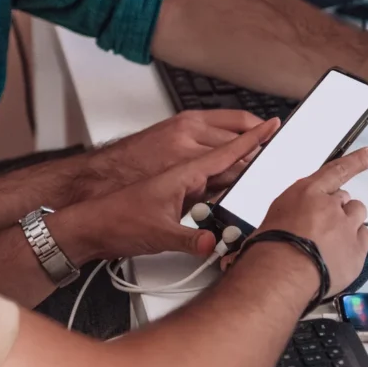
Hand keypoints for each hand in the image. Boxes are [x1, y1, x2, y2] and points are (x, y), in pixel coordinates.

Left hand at [53, 118, 279, 263]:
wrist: (90, 225)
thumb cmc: (116, 221)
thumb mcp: (157, 235)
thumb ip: (189, 240)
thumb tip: (213, 242)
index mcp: (183, 171)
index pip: (226, 151)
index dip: (253, 138)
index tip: (273, 124)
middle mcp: (183, 171)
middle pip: (228, 158)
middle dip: (252, 155)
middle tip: (277, 152)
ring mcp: (179, 180)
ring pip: (218, 170)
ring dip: (236, 170)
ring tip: (255, 171)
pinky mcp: (174, 192)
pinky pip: (206, 182)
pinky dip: (220, 184)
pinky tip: (225, 195)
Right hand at [252, 147, 367, 297]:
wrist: (281, 274)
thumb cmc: (269, 248)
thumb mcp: (275, 218)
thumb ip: (296, 211)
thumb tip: (300, 221)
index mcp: (307, 192)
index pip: (337, 170)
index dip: (357, 161)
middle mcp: (330, 205)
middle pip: (345, 200)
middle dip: (337, 211)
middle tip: (322, 230)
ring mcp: (346, 227)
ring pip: (358, 217)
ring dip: (348, 225)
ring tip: (331, 243)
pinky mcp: (357, 250)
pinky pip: (364, 240)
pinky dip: (355, 245)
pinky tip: (339, 256)